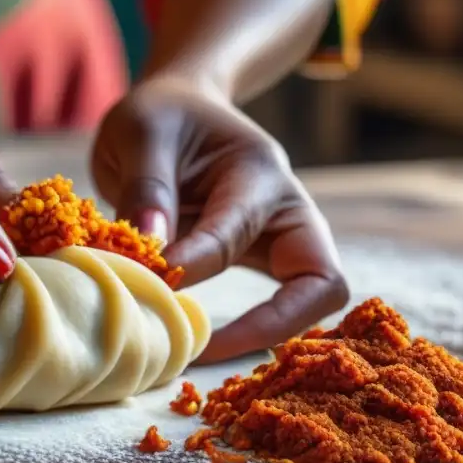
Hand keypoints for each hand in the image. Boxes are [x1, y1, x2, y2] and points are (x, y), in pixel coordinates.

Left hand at [91, 75, 348, 363]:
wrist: (178, 109)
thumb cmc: (161, 116)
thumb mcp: (142, 131)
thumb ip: (148, 186)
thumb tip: (153, 250)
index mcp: (258, 171)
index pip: (236, 232)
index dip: (194, 264)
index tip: (149, 280)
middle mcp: (284, 210)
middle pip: (320, 284)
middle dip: (269, 325)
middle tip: (199, 350)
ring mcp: (279, 237)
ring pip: (306, 305)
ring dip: (260, 337)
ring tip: (193, 354)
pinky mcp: (259, 259)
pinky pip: (274, 308)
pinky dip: (243, 333)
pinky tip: (191, 341)